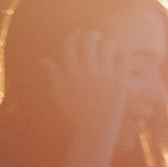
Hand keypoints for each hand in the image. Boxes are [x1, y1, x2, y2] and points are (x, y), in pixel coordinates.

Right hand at [41, 27, 131, 166]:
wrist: (95, 134)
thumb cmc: (76, 116)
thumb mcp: (60, 96)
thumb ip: (54, 75)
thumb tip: (43, 59)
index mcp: (72, 73)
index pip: (71, 46)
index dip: (74, 36)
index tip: (78, 32)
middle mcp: (88, 71)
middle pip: (90, 42)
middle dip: (92, 35)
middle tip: (96, 35)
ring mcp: (105, 76)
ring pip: (108, 47)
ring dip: (108, 43)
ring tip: (110, 45)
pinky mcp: (120, 83)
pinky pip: (124, 61)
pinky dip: (123, 57)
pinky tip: (122, 58)